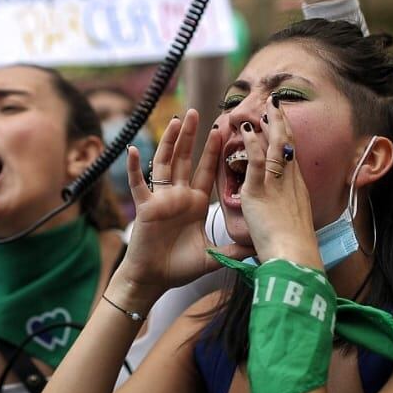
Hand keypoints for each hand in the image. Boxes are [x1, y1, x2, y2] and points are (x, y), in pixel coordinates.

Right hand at [112, 111, 250, 302]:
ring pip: (165, 164)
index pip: (206, 171)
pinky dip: (134, 169)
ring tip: (176, 121)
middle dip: (191, 136)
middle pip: (185, 159)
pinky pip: (138, 184)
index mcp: (196, 203)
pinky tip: (133, 151)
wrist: (154, 280)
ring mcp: (161, 199)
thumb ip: (233, 250)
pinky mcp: (145, 207)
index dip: (212, 151)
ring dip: (169, 142)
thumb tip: (259, 249)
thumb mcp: (212, 256)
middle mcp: (179, 196)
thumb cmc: (179, 268)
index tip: (221, 130)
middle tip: (197, 112)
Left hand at [234, 100, 322, 269]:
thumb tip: (283, 219)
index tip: (283, 122)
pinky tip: (247, 130)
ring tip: (264, 106)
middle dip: (281, 122)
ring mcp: (277, 185)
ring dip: (270, 124)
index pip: (292, 156)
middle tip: (275, 103)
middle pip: (288, 144)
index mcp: (297, 191)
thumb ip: (287, 218)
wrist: (295, 257)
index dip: (287, 137)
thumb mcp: (293, 228)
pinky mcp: (260, 192)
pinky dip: (253, 143)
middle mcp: (291, 183)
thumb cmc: (294, 250)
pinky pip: (258, 161)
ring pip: (276, 147)